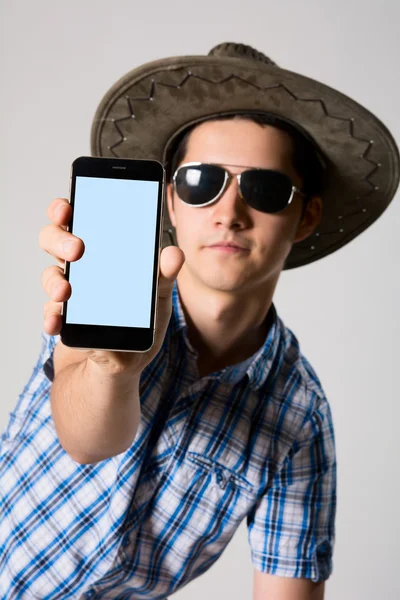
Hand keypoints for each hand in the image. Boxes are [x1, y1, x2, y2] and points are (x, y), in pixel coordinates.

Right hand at [39, 197, 184, 376]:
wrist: (126, 363)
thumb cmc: (142, 321)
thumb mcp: (158, 297)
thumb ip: (164, 275)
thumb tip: (174, 254)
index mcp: (103, 253)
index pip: (80, 220)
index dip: (66, 209)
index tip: (67, 208)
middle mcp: (82, 268)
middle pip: (54, 240)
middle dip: (59, 239)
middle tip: (77, 249)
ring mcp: (69, 293)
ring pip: (50, 274)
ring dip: (54, 280)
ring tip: (66, 291)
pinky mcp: (64, 319)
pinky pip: (51, 313)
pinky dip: (51, 317)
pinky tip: (56, 322)